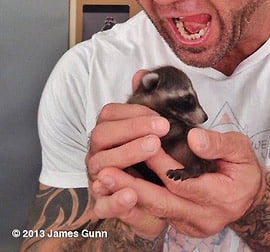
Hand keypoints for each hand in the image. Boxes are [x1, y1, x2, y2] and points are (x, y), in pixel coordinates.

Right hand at [86, 70, 171, 238]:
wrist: (160, 196)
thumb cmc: (155, 157)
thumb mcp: (155, 130)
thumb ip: (146, 102)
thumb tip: (141, 74)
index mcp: (108, 132)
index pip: (110, 114)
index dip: (135, 112)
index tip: (162, 116)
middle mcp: (99, 152)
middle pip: (101, 135)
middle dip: (132, 129)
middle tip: (162, 129)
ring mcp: (98, 178)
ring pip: (102, 165)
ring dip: (127, 154)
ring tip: (153, 148)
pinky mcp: (103, 205)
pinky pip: (101, 205)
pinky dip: (115, 200)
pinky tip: (132, 193)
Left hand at [92, 128, 263, 237]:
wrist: (250, 197)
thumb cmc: (244, 169)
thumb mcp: (241, 149)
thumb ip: (218, 143)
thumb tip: (193, 137)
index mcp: (222, 196)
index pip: (183, 181)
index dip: (160, 163)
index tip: (141, 143)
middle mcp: (206, 217)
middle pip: (164, 203)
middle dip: (133, 187)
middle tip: (107, 172)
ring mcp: (194, 226)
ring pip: (157, 212)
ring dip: (130, 196)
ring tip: (105, 180)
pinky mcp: (185, 228)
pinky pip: (158, 216)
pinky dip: (138, 203)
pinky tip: (120, 189)